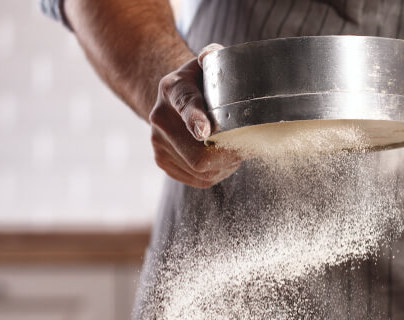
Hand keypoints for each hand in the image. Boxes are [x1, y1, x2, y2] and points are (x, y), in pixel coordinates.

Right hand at [149, 43, 241, 187]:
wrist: (173, 100)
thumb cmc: (199, 83)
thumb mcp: (207, 65)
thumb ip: (213, 56)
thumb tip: (210, 56)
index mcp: (173, 89)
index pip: (186, 106)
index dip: (195, 120)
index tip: (205, 131)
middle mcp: (159, 118)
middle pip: (198, 154)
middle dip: (228, 156)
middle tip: (245, 147)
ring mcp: (158, 143)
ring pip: (201, 170)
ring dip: (225, 164)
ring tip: (231, 147)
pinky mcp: (162, 161)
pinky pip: (199, 179)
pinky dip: (216, 172)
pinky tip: (220, 157)